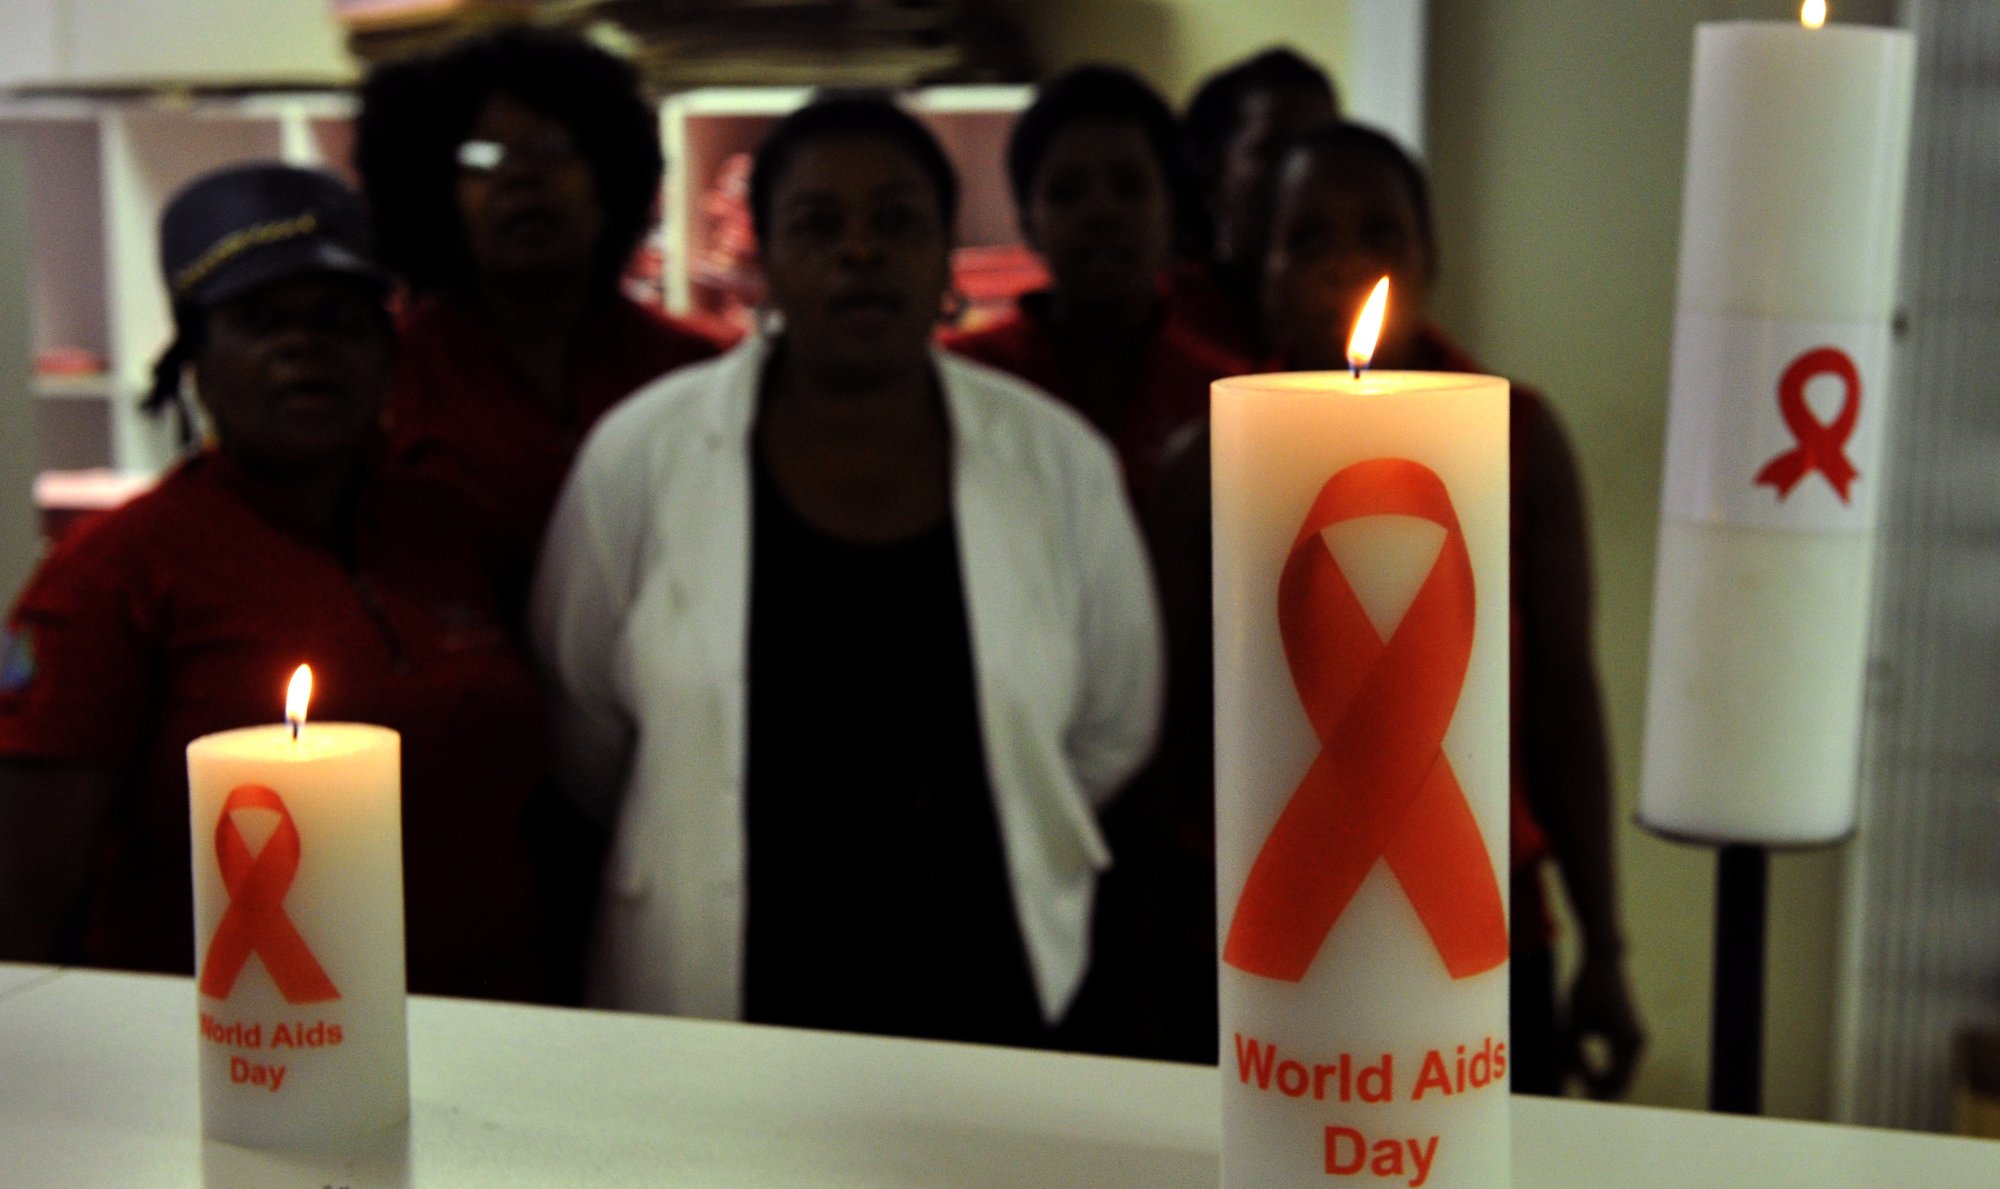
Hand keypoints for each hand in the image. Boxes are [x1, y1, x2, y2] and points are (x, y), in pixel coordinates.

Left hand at [1560, 951, 1643, 1099]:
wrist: (1604, 963)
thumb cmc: (1588, 988)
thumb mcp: (1574, 1019)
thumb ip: (1569, 1048)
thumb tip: (1564, 1076)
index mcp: (1627, 1041)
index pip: (1614, 1080)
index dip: (1593, 1089)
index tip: (1570, 1090)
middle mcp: (1637, 1043)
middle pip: (1620, 1081)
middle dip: (1596, 1088)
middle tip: (1570, 1090)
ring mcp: (1635, 1040)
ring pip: (1619, 1073)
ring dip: (1598, 1078)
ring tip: (1571, 1073)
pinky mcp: (1628, 1036)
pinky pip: (1617, 1062)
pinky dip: (1601, 1067)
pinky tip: (1579, 1064)